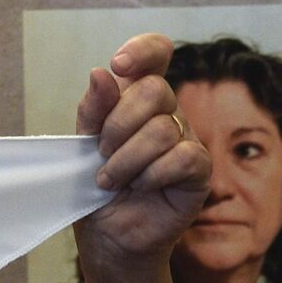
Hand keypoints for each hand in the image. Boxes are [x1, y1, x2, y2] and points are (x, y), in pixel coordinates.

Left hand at [71, 34, 211, 279]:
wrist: (107, 232)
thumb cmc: (95, 184)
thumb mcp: (82, 143)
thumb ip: (93, 109)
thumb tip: (102, 73)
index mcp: (137, 97)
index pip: (157, 53)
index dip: (143, 50)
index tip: (119, 65)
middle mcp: (167, 112)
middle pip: (155, 90)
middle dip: (118, 124)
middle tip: (100, 152)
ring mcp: (186, 139)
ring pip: (163, 129)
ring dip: (126, 159)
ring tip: (109, 179)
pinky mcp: (199, 170)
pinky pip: (182, 157)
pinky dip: (152, 174)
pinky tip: (140, 186)